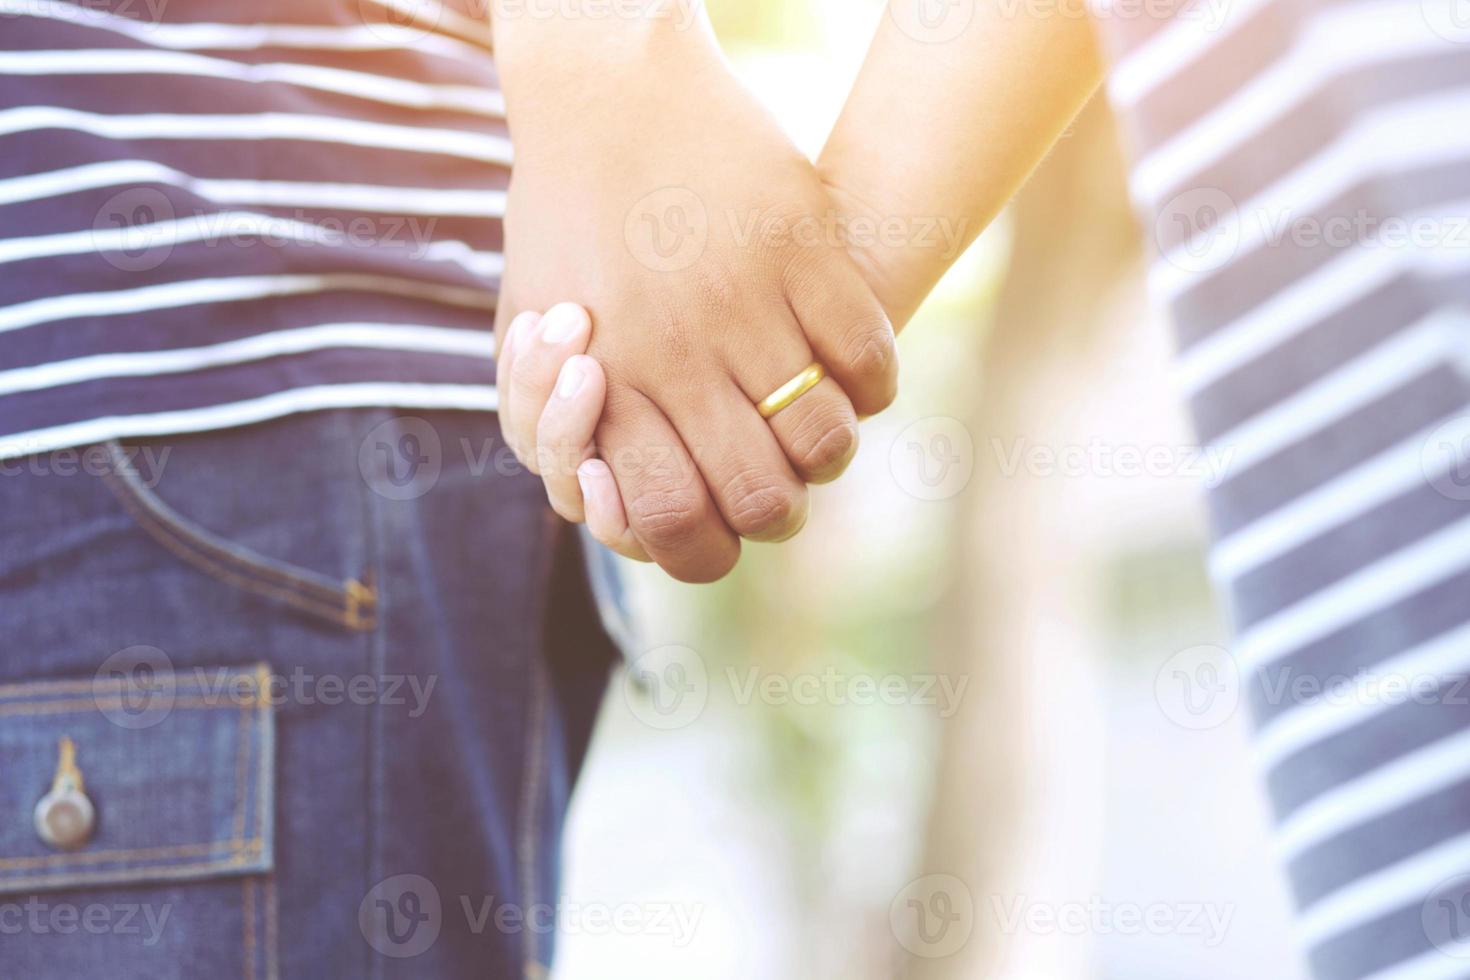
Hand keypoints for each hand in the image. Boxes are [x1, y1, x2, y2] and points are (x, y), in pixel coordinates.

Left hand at [493, 20, 896, 582]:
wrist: (604, 90)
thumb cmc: (562, 229)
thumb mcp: (524, 336)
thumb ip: (550, 435)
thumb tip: (615, 510)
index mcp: (604, 389)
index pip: (673, 527)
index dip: (704, 548)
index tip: (710, 513)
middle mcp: (676, 356)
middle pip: (762, 503)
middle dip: (775, 512)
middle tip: (768, 471)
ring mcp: (745, 302)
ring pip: (827, 443)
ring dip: (828, 450)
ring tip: (810, 416)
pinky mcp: (804, 248)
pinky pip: (872, 362)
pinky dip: (871, 385)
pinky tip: (845, 366)